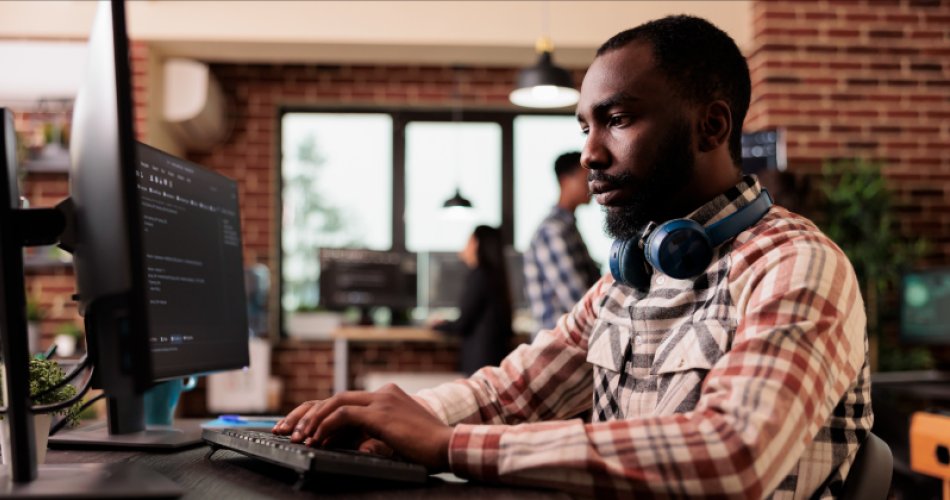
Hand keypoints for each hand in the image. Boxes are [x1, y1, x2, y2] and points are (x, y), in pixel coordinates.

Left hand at [273, 384, 452, 471]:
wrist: (449, 445)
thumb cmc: (429, 447)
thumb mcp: (399, 435)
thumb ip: (379, 432)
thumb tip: (357, 442)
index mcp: (388, 396)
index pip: (348, 401)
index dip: (324, 413)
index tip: (306, 428)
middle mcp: (383, 393)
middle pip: (337, 397)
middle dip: (310, 413)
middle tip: (291, 429)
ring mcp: (382, 401)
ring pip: (336, 402)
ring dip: (314, 419)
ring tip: (299, 436)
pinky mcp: (380, 413)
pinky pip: (344, 414)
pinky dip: (326, 425)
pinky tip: (317, 438)